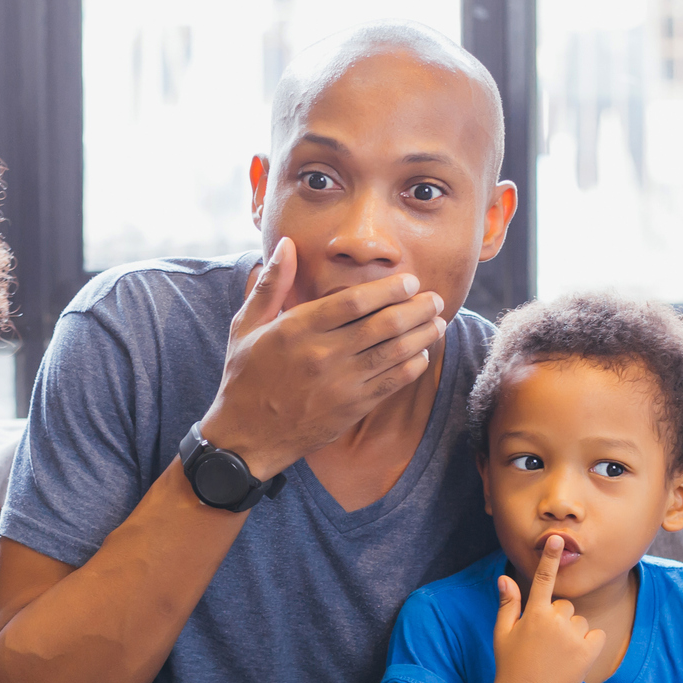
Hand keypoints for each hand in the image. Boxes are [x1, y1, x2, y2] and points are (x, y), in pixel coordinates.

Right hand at [196, 237, 446, 478]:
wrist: (246, 436)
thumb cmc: (245, 376)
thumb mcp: (247, 326)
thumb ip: (271, 284)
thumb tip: (286, 245)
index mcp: (297, 329)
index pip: (353, 302)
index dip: (387, 289)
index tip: (409, 280)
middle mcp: (322, 355)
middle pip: (381, 325)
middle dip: (415, 308)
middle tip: (434, 298)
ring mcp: (340, 384)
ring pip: (392, 353)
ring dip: (421, 336)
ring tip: (437, 322)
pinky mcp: (350, 409)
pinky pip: (390, 384)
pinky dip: (411, 367)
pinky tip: (421, 355)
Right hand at [493, 534, 606, 682]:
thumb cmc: (510, 665)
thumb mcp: (503, 633)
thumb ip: (508, 603)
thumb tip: (504, 577)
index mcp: (533, 613)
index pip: (543, 579)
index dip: (550, 558)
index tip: (557, 539)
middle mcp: (554, 620)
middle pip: (565, 607)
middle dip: (558, 621)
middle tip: (544, 644)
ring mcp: (573, 636)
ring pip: (581, 623)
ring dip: (573, 634)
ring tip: (557, 656)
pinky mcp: (588, 651)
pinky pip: (597, 636)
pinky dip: (590, 645)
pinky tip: (574, 659)